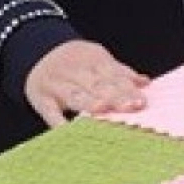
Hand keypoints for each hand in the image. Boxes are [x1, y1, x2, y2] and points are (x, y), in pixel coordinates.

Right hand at [24, 40, 149, 128]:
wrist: (37, 52)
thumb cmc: (76, 63)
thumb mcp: (98, 60)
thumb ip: (120, 73)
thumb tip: (145, 83)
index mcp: (94, 60)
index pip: (113, 75)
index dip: (128, 88)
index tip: (142, 102)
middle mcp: (76, 71)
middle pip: (97, 85)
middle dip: (115, 96)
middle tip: (131, 107)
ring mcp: (57, 85)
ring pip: (75, 94)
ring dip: (89, 103)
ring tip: (103, 110)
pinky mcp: (42, 99)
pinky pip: (50, 111)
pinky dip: (58, 121)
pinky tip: (67, 131)